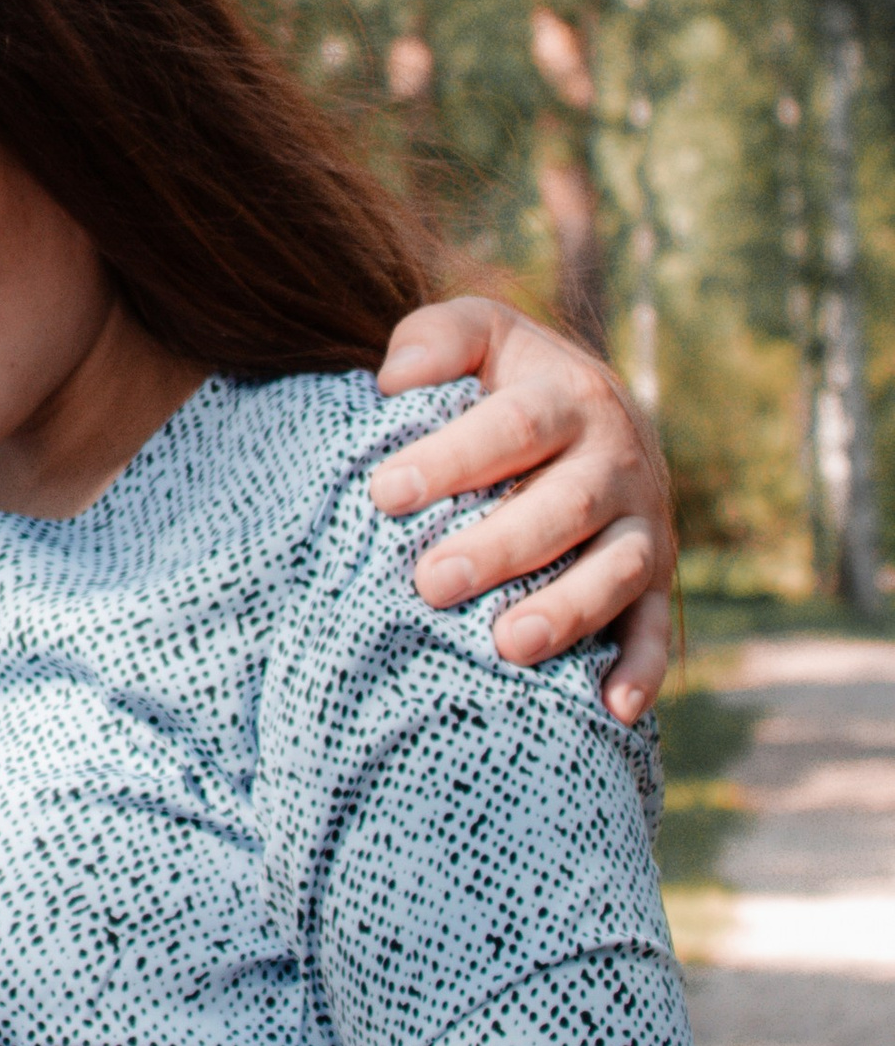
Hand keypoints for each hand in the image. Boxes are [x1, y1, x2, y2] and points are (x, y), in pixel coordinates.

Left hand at [371, 296, 673, 723]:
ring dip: (569, 611)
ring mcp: (645, 523)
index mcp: (569, 397)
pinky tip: (611, 711)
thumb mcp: (480, 334)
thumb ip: (437, 339)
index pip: (515, 426)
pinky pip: (657, 627)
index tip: (385, 492)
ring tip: (509, 646)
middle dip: (501, 547)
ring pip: (618, 570)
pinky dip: (641, 669)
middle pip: (565, 507)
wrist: (596, 408)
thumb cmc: (508, 379)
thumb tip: (396, 380)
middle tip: (431, 582)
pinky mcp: (659, 579)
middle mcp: (618, 460)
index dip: (454, 457)